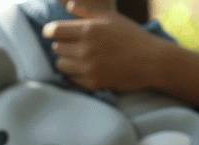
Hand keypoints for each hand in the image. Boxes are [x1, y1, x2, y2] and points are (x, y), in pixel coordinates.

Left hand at [42, 1, 167, 92]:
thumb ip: (87, 12)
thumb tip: (69, 6)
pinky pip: (71, 78)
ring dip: (65, 59)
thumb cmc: (130, 36)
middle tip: (70, 43)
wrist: (149, 61)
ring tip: (76, 55)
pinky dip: (74, 72)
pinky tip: (84, 66)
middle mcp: (86, 49)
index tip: (50, 32)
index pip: (55, 30)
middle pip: (56, 48)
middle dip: (60, 44)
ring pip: (60, 64)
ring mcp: (88, 68)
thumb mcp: (111, 18)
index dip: (49, 31)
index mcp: (89, 29)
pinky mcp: (91, 83)